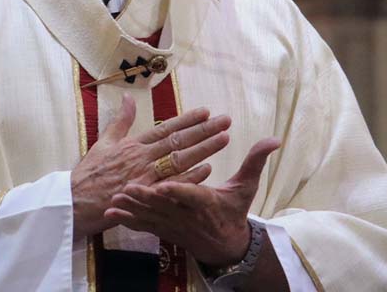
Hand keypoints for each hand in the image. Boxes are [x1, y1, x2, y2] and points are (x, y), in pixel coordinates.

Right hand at [71, 94, 231, 239]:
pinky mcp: (145, 196)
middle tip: (226, 121)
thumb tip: (128, 97)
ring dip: (203, 150)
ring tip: (223, 139)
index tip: (206, 111)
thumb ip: (120, 121)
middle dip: (203, 130)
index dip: (187, 120)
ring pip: (180, 161)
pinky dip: (190, 177)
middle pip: (178, 141)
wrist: (75, 202)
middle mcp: (142, 158)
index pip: (165, 128)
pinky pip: (172, 186)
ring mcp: (145, 177)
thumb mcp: (103, 143)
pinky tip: (208, 169)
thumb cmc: (89, 173)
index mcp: (133, 144)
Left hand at [103, 137, 280, 266]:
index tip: (165, 185)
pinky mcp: (164, 230)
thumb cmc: (234, 210)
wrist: (225, 246)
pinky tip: (112, 213)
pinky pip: (144, 226)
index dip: (179, 191)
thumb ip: (256, 162)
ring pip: (151, 217)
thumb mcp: (247, 187)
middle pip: (166, 206)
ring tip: (116, 198)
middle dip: (148, 198)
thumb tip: (274, 139)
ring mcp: (174, 225)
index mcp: (207, 203)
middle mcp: (188, 216)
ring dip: (133, 208)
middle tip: (130, 188)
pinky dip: (128, 220)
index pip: (193, 196)